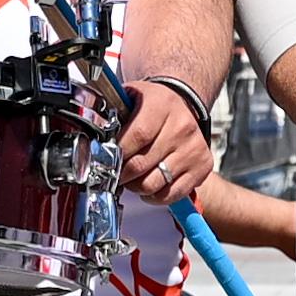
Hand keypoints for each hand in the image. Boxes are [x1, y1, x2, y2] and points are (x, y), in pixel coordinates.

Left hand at [117, 71, 213, 203]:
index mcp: (161, 105)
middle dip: (122, 174)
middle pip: (142, 164)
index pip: (137, 135)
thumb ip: (111, 115)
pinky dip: (155, 196)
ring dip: (137, 187)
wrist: (182, 104)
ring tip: (133, 178)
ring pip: (155, 183)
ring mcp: (194, 148)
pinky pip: (172, 194)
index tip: (106, 159)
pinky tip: (150, 185)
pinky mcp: (202, 166)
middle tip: (115, 172)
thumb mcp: (130, 98)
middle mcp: (182, 126)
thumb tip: (93, 141)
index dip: (118, 153)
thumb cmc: (151, 105)